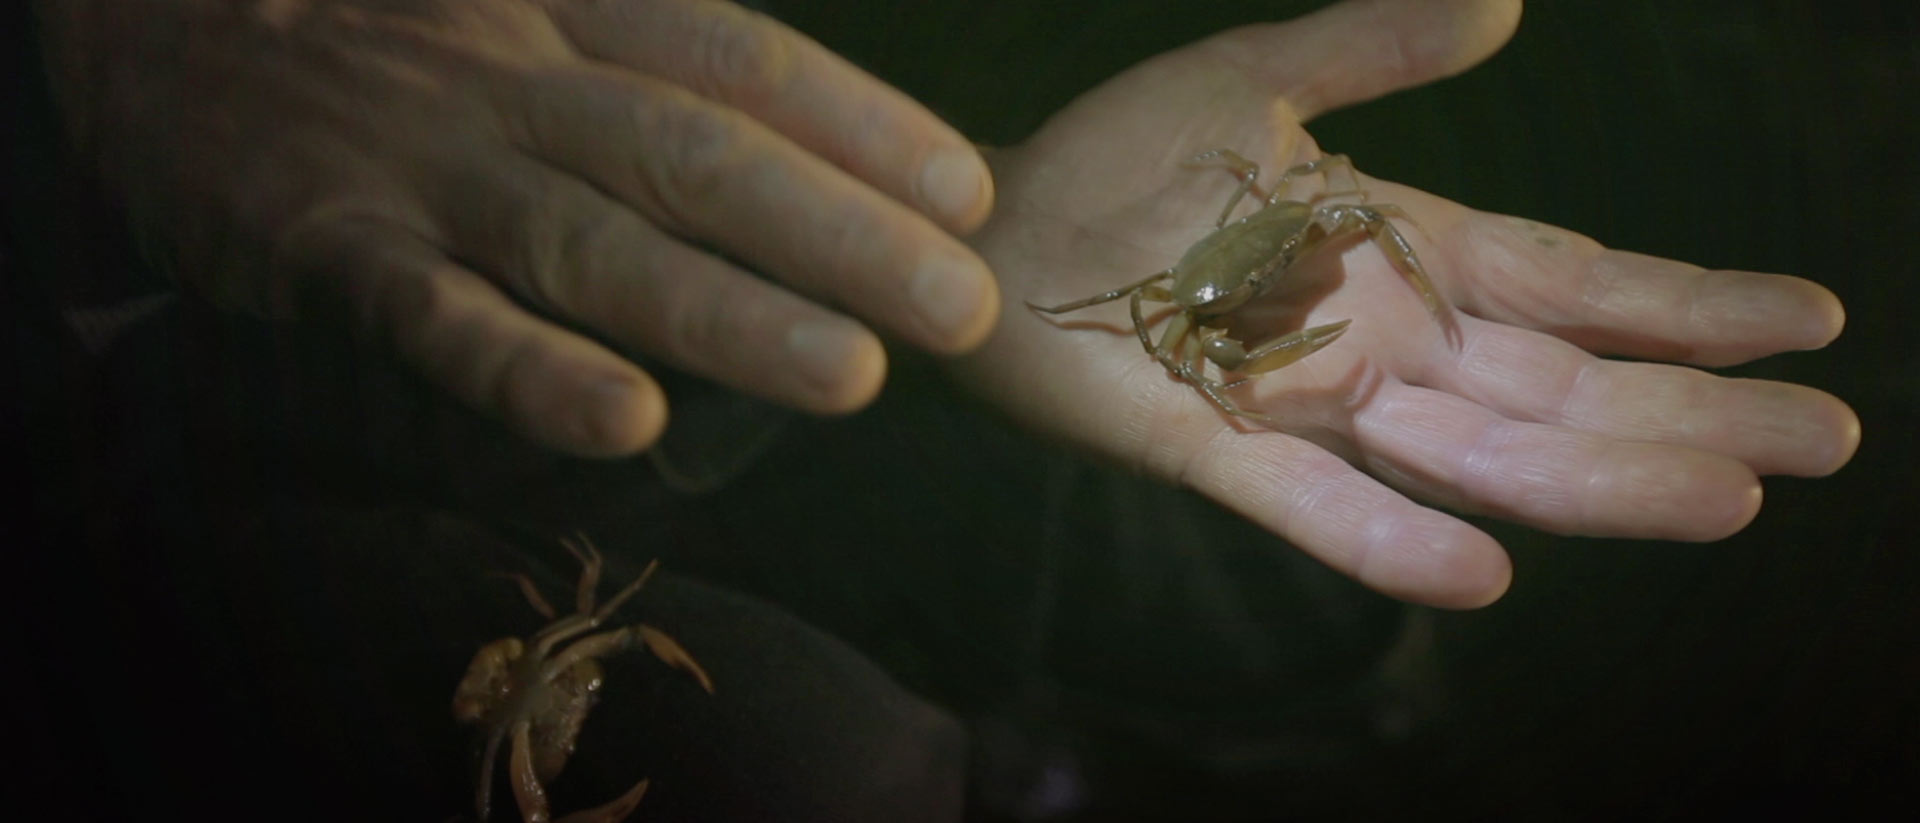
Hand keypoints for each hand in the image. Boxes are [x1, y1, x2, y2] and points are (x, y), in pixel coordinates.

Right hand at [43, 0, 995, 454]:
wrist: (146, 2)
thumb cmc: (371, 19)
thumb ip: (637, 58)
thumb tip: (797, 144)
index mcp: (570, 4)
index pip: (743, 61)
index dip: (864, 126)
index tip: (968, 197)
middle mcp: (513, 75)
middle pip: (700, 154)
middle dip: (843, 236)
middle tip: (963, 309)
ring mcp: (423, 161)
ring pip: (594, 241)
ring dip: (729, 315)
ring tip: (853, 382)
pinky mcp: (328, 243)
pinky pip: (437, 316)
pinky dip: (528, 371)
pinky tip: (623, 425)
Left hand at [952, 0, 1859, 607]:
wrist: (986, 227)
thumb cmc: (1112, 155)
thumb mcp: (1253, 76)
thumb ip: (1375, 47)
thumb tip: (1508, 3)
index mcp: (1402, 251)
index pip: (1574, 286)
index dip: (1691, 306)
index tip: (1810, 316)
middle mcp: (1382, 339)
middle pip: (1563, 389)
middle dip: (1696, 413)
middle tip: (1831, 439)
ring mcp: (1309, 403)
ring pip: (1477, 457)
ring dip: (1601, 485)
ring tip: (1729, 502)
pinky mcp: (1216, 449)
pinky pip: (1316, 506)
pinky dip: (1389, 542)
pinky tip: (1484, 577)